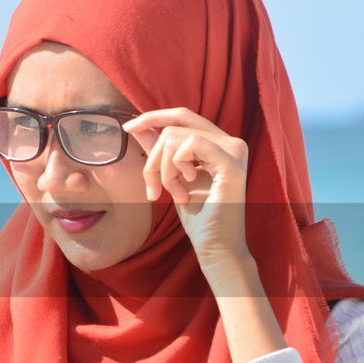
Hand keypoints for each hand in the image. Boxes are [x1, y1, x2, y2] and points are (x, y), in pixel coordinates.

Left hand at [121, 107, 250, 265]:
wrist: (215, 246)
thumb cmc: (198, 216)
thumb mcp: (172, 177)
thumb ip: (160, 151)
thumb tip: (138, 127)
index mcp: (219, 144)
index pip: (183, 116)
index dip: (154, 117)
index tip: (128, 128)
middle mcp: (231, 142)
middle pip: (174, 127)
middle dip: (153, 158)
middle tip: (153, 189)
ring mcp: (234, 150)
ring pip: (176, 137)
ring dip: (164, 170)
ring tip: (175, 195)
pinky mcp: (231, 162)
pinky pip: (189, 145)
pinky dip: (175, 169)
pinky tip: (184, 192)